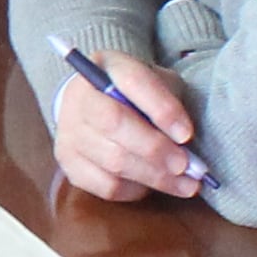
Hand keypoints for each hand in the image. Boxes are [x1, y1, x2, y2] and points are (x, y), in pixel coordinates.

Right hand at [50, 52, 208, 202]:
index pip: (133, 82)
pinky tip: (152, 185)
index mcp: (107, 66)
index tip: (187, 134)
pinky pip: (105, 185)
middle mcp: (80, 96)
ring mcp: (69, 131)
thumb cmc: (136, 95)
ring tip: (185, 184)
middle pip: (116, 124)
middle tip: (188, 166)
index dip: (162, 109)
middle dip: (156, 149)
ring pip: (113, 160)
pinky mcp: (68, 162)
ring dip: (154, 176)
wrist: (95, 104)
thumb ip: (170, 103)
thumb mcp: (157, 82)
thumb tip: (185, 142)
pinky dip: (134, 190)